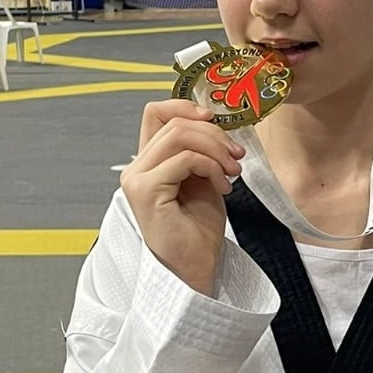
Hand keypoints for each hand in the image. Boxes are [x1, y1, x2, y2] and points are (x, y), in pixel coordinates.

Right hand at [119, 100, 244, 295]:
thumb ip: (200, 149)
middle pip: (176, 124)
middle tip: (237, 158)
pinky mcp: (146, 191)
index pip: (155, 112)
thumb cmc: (198, 228)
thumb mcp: (204, 177)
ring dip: (216, 151)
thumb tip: (213, 120)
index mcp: (148, 161)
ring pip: (180, 137)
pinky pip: (185, 160)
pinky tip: (222, 188)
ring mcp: (137, 179)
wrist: (196, 267)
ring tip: (232, 173)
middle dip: (215, 136)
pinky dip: (211, 168)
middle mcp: (136, 167)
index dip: (185, 106)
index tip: (214, 120)